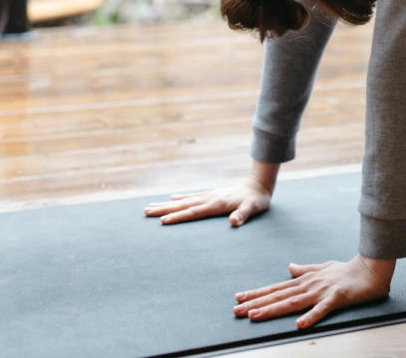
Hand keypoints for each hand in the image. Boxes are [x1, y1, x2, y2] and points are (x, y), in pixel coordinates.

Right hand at [144, 177, 271, 226]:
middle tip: (145, 212)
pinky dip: (181, 197)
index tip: (162, 221)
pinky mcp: (212, 194)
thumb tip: (233, 222)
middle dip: (164, 209)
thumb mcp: (254, 208)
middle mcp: (210, 198)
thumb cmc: (257, 199)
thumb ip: (243, 215)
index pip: (194, 212)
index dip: (178, 217)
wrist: (259, 183)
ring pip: (184, 200)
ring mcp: (209, 195)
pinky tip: (172, 197)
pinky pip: (192, 196)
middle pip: (183, 205)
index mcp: (217, 204)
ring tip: (151, 206)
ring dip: (167, 204)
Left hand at [233, 254, 394, 328]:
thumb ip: (304, 269)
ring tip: (254, 316)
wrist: (371, 268)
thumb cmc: (347, 270)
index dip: (257, 294)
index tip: (239, 298)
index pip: (277, 288)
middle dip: (256, 303)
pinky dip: (311, 316)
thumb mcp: (322, 268)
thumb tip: (289, 267)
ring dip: (273, 309)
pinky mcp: (337, 298)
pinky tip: (299, 324)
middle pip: (279, 296)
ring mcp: (322, 291)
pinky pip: (322, 309)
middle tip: (236, 311)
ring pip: (293, 302)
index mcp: (305, 280)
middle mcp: (309, 285)